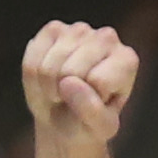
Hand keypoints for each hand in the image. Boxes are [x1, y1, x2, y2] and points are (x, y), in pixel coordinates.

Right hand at [21, 20, 138, 141]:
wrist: (67, 118)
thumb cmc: (89, 122)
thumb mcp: (100, 128)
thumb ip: (92, 111)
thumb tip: (68, 82)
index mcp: (126, 60)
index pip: (98, 81)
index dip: (89, 102)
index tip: (94, 105)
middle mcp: (106, 38)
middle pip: (71, 72)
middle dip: (65, 95)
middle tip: (72, 99)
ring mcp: (79, 30)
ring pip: (49, 67)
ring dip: (48, 89)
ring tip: (60, 91)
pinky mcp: (53, 29)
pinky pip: (32, 61)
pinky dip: (34, 80)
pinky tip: (48, 79)